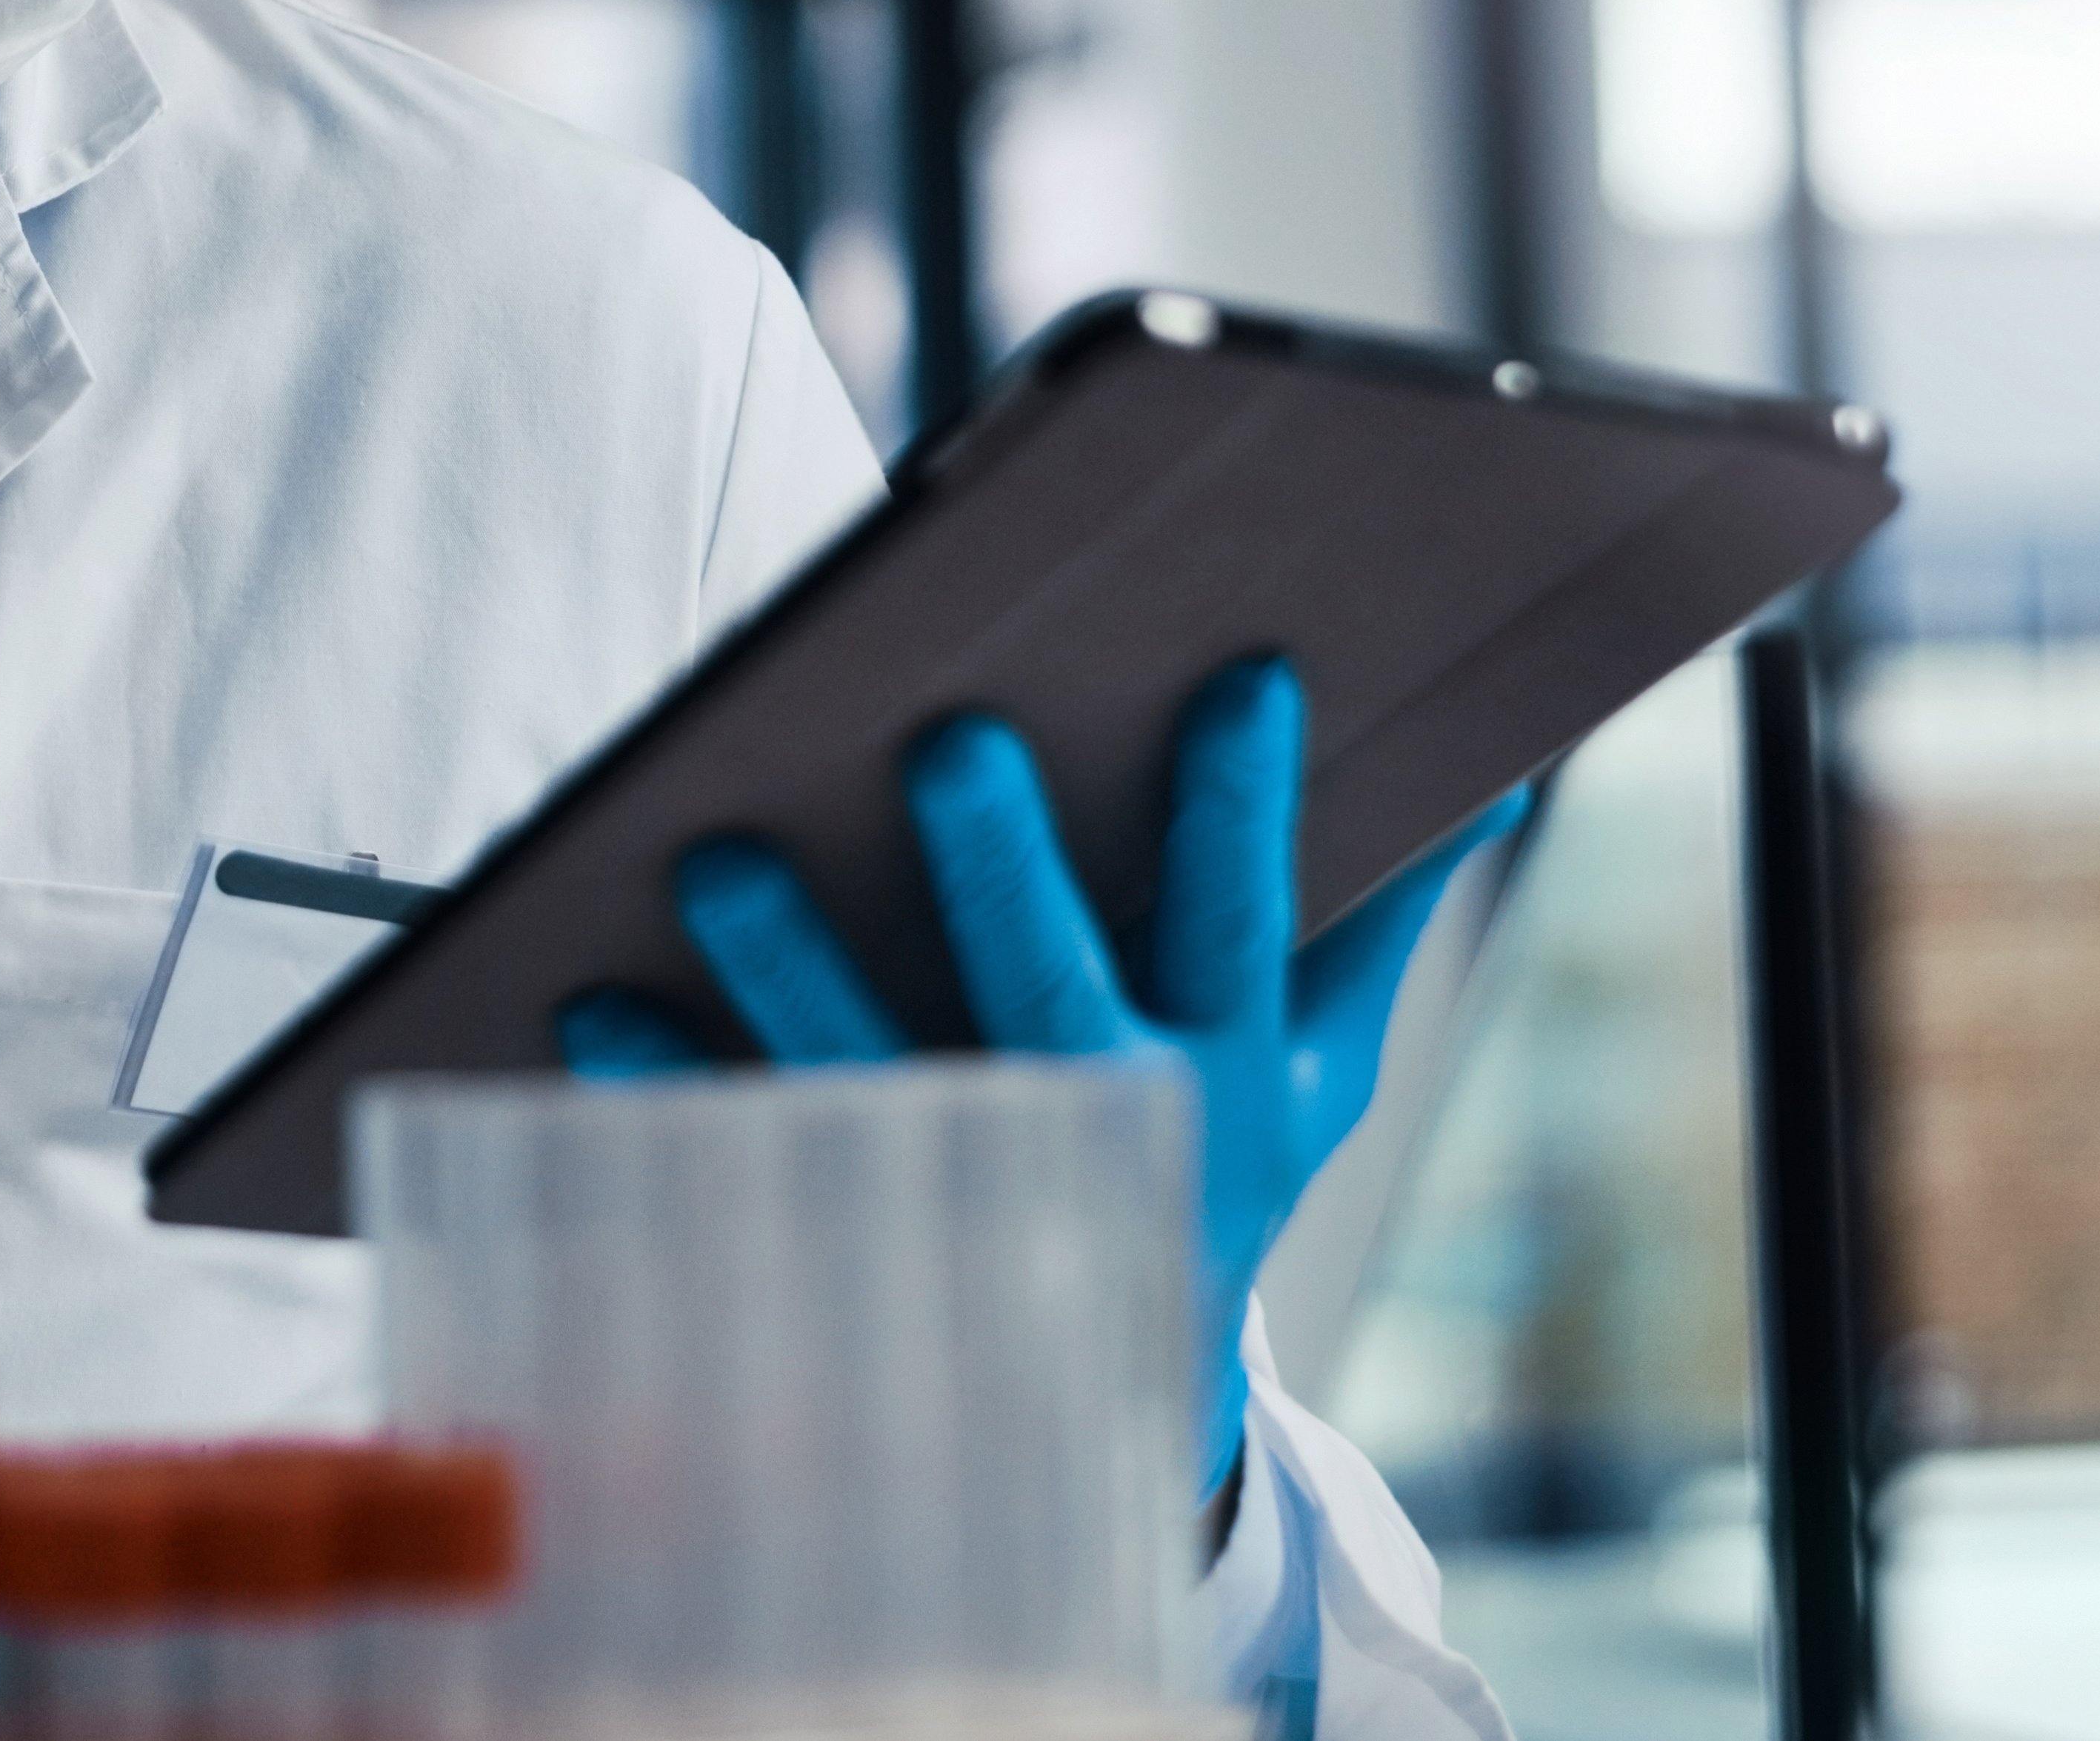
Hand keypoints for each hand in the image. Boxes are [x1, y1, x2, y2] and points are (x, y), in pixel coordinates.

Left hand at [556, 656, 1528, 1494]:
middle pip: (1052, 998)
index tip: (1241, 673)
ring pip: (873, 1075)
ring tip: (713, 853)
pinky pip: (738, 1153)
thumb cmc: (1206, 1182)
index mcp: (1227, 1074)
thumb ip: (1376, 929)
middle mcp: (1105, 1132)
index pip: (1242, 920)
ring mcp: (965, 1195)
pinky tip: (599, 1001)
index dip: (1244, 806)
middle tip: (942, 746)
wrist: (1111, 1425)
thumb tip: (1500, 780)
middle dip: (1004, 874)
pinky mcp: (841, 1234)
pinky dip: (665, 1083)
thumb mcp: (1315, 1077)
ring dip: (791, 970)